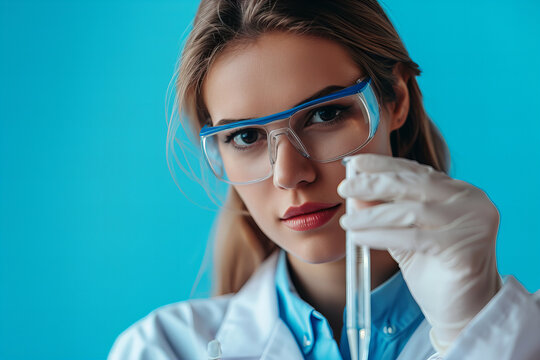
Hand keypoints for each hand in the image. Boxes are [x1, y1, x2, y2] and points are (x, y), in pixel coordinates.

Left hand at [338, 154, 501, 353]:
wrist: (464, 310)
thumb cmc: (435, 269)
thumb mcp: (405, 232)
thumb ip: (386, 210)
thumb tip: (355, 190)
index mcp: (459, 191)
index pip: (416, 170)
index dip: (383, 165)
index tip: (355, 163)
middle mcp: (470, 201)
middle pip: (413, 184)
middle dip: (373, 184)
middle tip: (344, 188)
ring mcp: (471, 222)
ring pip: (410, 210)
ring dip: (372, 214)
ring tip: (347, 221)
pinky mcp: (464, 247)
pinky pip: (412, 237)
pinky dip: (380, 236)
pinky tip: (358, 237)